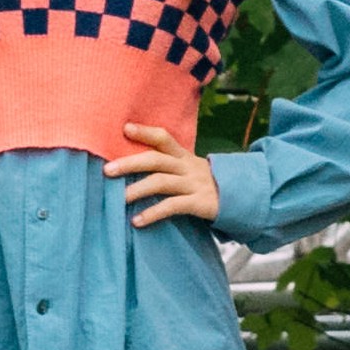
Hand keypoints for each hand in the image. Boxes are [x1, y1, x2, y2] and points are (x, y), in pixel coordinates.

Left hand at [104, 124, 220, 227]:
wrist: (241, 199)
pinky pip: (172, 206)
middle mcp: (187, 167)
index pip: (163, 138)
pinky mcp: (199, 203)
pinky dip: (153, 213)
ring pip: (161, 182)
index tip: (125, 128)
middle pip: (156, 159)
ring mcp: (193, 184)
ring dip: (137, 190)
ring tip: (118, 199)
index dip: (145, 132)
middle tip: (107, 171)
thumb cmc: (205, 185)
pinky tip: (137, 221)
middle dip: (130, 163)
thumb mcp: (190, 169)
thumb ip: (168, 165)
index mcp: (183, 156)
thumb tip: (133, 165)